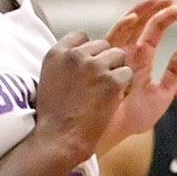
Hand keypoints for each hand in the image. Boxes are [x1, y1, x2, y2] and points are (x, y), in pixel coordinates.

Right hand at [35, 31, 132, 162]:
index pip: (81, 36)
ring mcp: (94, 66)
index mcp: (57, 53)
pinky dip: (123, 86)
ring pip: (118, 55)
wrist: (59, 139)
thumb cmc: (54, 116)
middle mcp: (75, 55)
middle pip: (102, 45)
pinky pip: (127, 73)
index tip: (87, 67)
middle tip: (97, 85)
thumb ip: (64, 62)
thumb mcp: (49, 79)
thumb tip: (78, 54)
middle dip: (104, 61)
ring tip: (104, 92)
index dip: (89, 50)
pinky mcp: (111, 80)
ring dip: (116, 71)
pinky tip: (111, 99)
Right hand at [95, 0, 176, 152]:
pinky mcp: (106, 63)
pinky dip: (122, 28)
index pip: (154, 30)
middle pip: (140, 22)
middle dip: (153, 7)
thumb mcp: (162, 94)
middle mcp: (128, 52)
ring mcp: (116, 55)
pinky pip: (112, 41)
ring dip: (140, 11)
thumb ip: (173, 73)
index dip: (167, 17)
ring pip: (127, 25)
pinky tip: (132, 19)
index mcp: (141, 57)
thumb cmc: (136, 117)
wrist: (118, 132)